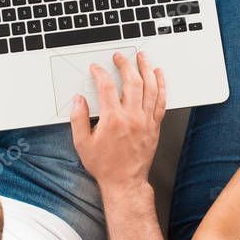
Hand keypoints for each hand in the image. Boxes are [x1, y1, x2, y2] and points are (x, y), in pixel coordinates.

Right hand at [70, 51, 166, 194]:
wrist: (125, 182)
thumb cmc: (105, 165)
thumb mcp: (82, 143)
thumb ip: (78, 119)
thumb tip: (79, 100)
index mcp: (113, 120)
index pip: (107, 87)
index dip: (100, 74)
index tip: (96, 69)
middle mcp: (132, 117)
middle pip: (132, 82)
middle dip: (125, 65)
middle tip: (120, 57)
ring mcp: (146, 120)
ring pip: (150, 88)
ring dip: (146, 69)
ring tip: (142, 57)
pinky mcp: (155, 125)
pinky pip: (161, 100)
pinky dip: (161, 85)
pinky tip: (158, 75)